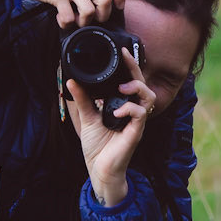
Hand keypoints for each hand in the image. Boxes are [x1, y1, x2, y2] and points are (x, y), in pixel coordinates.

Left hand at [65, 48, 155, 206]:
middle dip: (135, 69)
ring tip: (122, 88)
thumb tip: (72, 80)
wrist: (99, 169)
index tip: (123, 51)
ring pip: (148, 96)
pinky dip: (129, 109)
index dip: (131, 65)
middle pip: (143, 84)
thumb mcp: (87, 118)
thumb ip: (82, 100)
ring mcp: (136, 122)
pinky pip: (140, 113)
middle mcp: (132, 111)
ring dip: (136, 87)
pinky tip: (115, 112)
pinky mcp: (136, 132)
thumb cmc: (97, 146)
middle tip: (125, 57)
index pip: (131, 81)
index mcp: (123, 106)